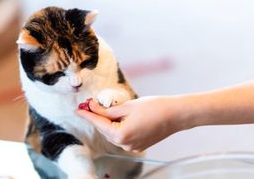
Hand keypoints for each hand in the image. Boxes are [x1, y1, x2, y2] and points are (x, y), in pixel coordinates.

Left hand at [75, 96, 189, 151]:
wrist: (176, 115)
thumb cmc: (154, 107)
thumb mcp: (128, 106)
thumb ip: (108, 110)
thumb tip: (93, 108)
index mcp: (121, 134)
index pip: (98, 123)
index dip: (87, 115)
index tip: (77, 109)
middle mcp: (125, 144)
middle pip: (104, 130)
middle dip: (97, 117)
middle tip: (89, 105)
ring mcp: (133, 147)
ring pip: (113, 134)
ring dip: (107, 123)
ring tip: (103, 109)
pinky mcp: (139, 145)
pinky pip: (122, 137)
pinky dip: (117, 128)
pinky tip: (117, 118)